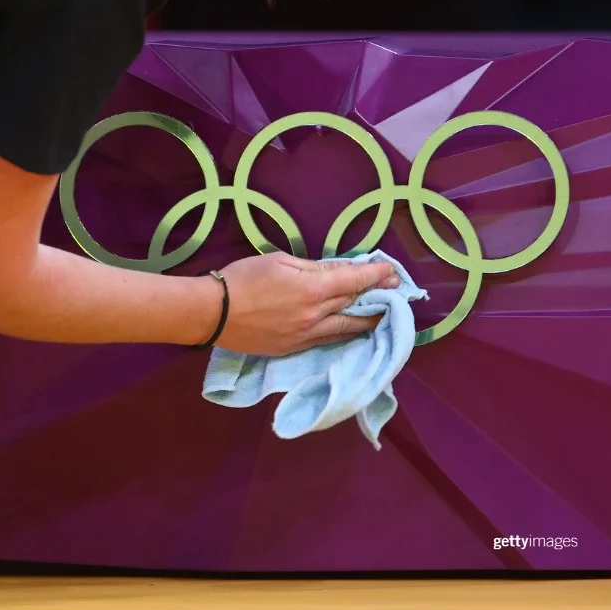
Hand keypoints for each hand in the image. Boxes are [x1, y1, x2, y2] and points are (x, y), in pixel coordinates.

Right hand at [213, 253, 397, 356]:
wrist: (214, 313)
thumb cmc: (243, 278)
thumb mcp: (278, 261)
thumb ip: (312, 267)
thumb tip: (336, 270)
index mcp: (312, 289)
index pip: (354, 281)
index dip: (376, 274)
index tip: (391, 270)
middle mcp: (316, 315)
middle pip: (355, 305)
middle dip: (378, 295)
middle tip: (396, 288)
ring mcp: (306, 336)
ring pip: (346, 328)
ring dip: (368, 319)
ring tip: (383, 312)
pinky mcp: (295, 348)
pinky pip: (327, 339)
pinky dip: (344, 332)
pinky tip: (351, 328)